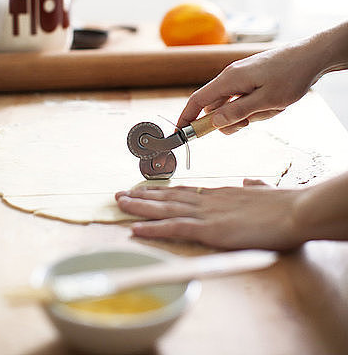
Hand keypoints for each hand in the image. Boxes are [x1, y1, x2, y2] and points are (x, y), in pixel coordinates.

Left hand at [115, 180, 304, 250]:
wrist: (293, 211)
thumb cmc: (283, 205)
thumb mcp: (265, 191)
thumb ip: (254, 187)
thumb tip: (251, 182)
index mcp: (220, 194)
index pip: (185, 192)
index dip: (163, 192)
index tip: (146, 190)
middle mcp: (208, 201)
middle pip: (169, 197)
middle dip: (143, 196)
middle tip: (120, 193)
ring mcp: (207, 214)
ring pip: (165, 209)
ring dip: (139, 207)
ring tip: (119, 203)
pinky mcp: (209, 230)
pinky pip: (173, 228)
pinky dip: (152, 228)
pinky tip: (134, 228)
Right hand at [177, 40, 325, 133]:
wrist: (311, 56)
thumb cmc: (291, 76)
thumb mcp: (267, 101)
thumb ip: (238, 112)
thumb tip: (213, 122)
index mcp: (230, 79)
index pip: (198, 101)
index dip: (186, 118)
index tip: (179, 134)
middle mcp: (231, 77)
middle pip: (216, 108)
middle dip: (231, 120)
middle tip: (252, 121)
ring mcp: (241, 77)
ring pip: (234, 105)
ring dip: (250, 114)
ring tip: (273, 107)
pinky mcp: (251, 79)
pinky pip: (246, 100)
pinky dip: (257, 107)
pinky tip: (276, 102)